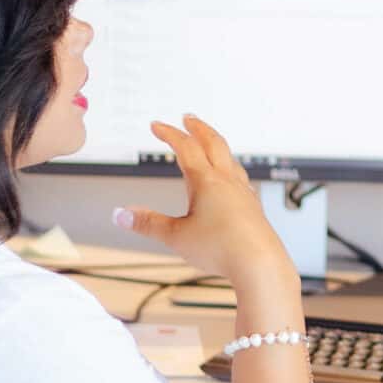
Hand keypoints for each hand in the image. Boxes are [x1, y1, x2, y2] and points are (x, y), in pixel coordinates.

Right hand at [112, 113, 298, 298]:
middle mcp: (228, 181)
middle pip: (213, 143)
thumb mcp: (176, 236)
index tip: (157, 126)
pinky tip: (232, 179)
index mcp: (206, 181)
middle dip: (198, 128)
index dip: (169, 133)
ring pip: (230, 158)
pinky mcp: (254, 207)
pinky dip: (232, 168)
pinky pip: (242, 177)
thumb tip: (122, 215)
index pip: (185, 147)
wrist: (260, 264)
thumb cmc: (223, 249)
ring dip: (217, 145)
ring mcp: (244, 192)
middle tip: (188, 118)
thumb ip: (148, 224)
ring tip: (210, 144)